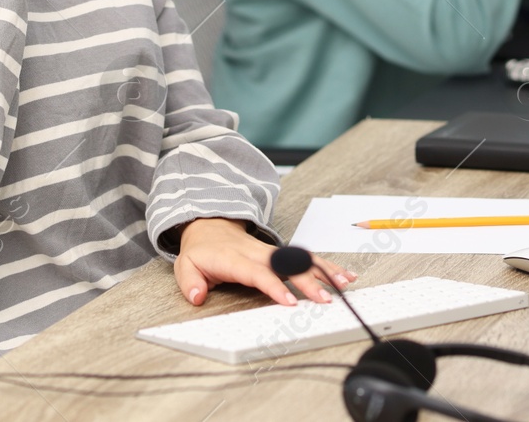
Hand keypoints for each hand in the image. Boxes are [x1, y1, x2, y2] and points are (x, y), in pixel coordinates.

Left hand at [173, 218, 355, 306]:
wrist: (210, 227)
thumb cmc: (201, 251)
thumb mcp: (185, 266)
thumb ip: (190, 282)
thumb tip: (197, 296)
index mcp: (236, 258)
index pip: (258, 273)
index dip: (274, 286)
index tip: (290, 301)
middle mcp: (258, 253)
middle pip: (287, 266)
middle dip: (307, 282)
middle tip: (324, 299)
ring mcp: (272, 251)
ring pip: (302, 259)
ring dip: (323, 272)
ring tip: (343, 285)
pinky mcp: (282, 253)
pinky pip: (306, 258)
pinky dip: (326, 266)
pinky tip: (343, 275)